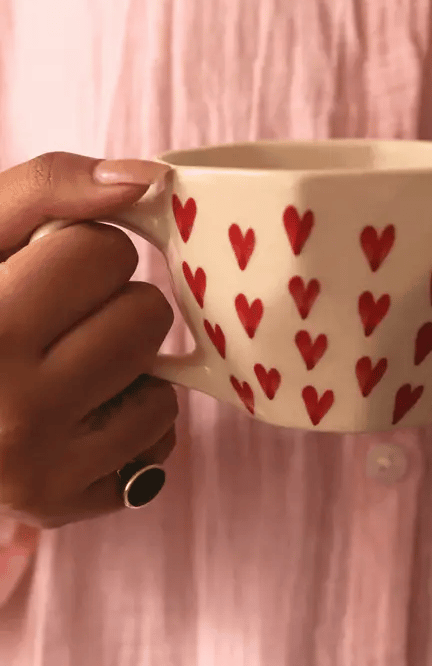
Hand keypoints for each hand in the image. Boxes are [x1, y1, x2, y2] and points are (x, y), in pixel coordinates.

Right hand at [0, 152, 176, 527]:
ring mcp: (37, 470)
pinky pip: (158, 441)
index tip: (50, 269)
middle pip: (145, 315)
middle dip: (113, 303)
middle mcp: (7, 410)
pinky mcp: (62, 506)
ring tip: (66, 362)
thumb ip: (48, 186)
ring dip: (128, 362)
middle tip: (60, 318)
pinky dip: (129, 418)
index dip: (84, 250)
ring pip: (163, 383)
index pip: (104, 251)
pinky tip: (78, 412)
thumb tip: (148, 179)